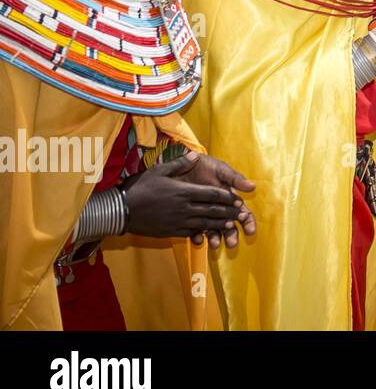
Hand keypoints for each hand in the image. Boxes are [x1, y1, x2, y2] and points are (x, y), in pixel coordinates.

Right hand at [121, 151, 249, 244]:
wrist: (120, 211)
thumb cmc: (140, 188)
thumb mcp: (159, 171)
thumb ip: (179, 163)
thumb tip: (195, 154)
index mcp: (184, 191)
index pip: (212, 194)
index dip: (227, 197)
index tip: (238, 199)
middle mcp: (184, 208)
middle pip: (212, 211)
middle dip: (229, 213)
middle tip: (242, 214)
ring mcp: (178, 221)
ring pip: (204, 224)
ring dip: (219, 225)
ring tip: (232, 225)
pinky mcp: (170, 232)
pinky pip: (191, 233)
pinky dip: (203, 233)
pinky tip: (210, 234)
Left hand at [170, 153, 257, 247]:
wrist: (180, 165)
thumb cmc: (203, 165)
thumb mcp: (220, 169)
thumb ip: (234, 179)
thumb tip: (252, 187)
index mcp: (230, 198)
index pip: (243, 213)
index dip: (248, 222)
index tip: (250, 231)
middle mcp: (219, 209)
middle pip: (229, 225)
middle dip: (231, 235)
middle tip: (231, 243)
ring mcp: (204, 214)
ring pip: (213, 230)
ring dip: (215, 238)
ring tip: (214, 244)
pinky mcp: (189, 217)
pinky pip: (194, 231)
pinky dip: (197, 237)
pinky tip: (197, 239)